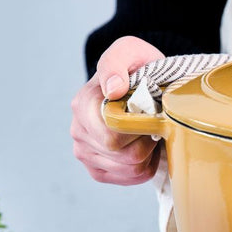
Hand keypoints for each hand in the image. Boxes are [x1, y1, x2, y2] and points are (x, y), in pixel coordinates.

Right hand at [70, 36, 164, 184]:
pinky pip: (127, 178)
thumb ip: (116, 64)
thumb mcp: (130, 52)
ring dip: (148, 154)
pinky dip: (143, 167)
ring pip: (129, 170)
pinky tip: (144, 148)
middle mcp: (78, 130)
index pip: (112, 137)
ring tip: (148, 133)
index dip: (139, 130)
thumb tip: (112, 90)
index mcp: (83, 104)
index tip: (149, 113)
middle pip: (124, 156)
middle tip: (152, 123)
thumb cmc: (137, 67)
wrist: (142, 83)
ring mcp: (85, 152)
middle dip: (146, 142)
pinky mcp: (97, 169)